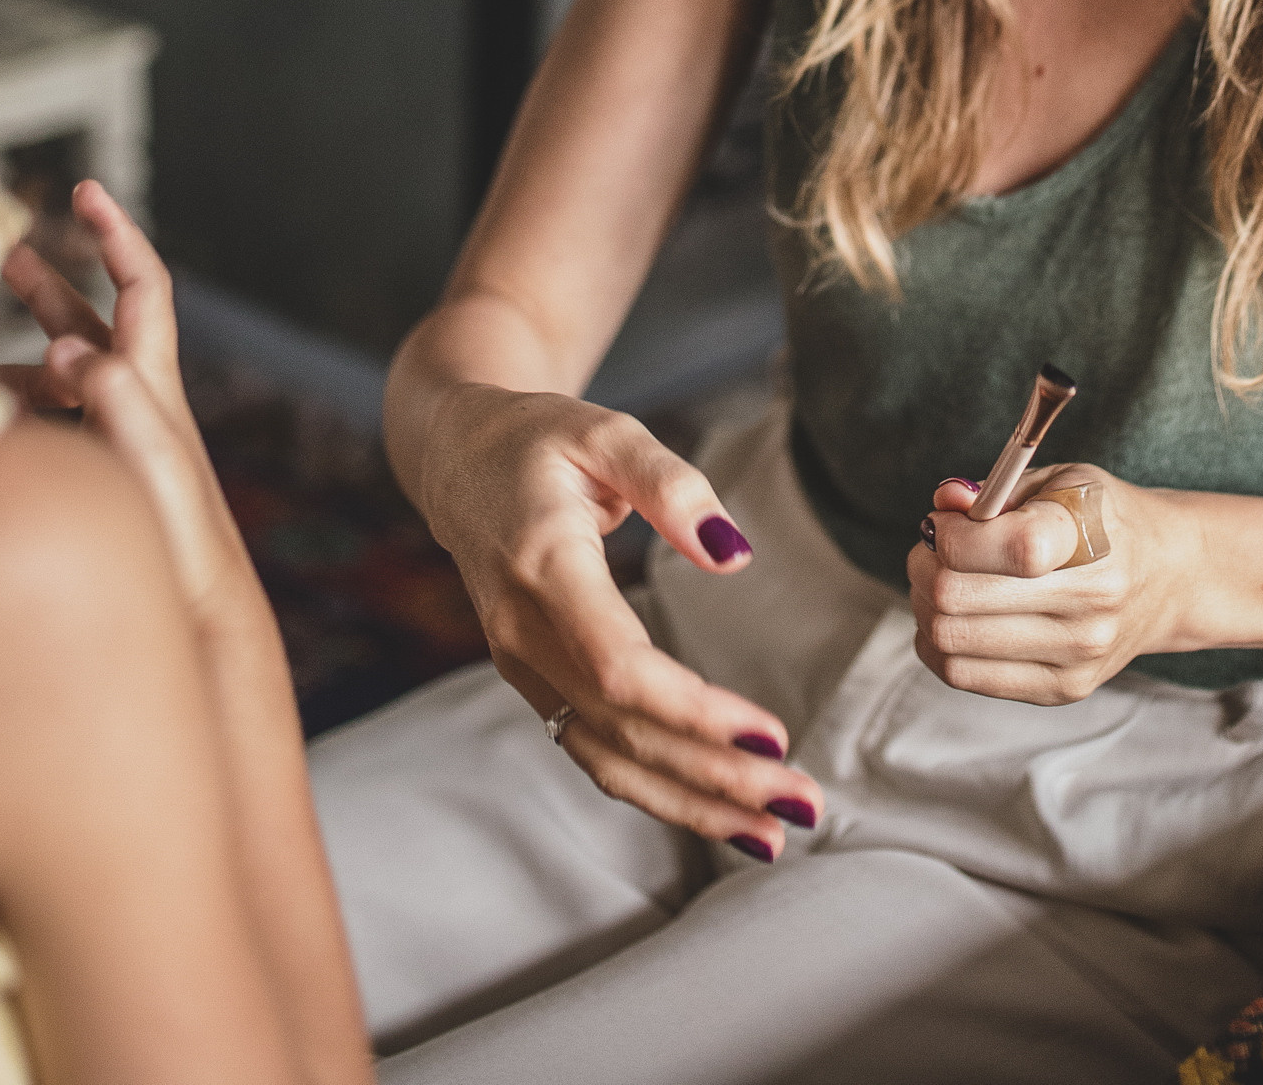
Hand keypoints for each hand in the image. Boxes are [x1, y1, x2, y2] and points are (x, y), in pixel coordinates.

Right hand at [0, 179, 257, 639]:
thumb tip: (68, 344)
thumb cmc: (183, 539)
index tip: (88, 192)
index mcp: (152, 381)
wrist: (203, 611)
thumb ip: (115, 396)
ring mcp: (116, 437)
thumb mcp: (152, 456)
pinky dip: (10, 420)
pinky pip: (47, 431)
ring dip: (13, 358)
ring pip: (57, 379)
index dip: (116, 234)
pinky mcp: (99, 476)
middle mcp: (136, 399)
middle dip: (51, 284)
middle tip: (13, 252)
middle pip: (93, 320)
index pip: (141, 286)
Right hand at [418, 380, 821, 861]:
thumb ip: (671, 485)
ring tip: (775, 831)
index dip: (694, 712)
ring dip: (692, 804)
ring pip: (607, 759)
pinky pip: (596, 751)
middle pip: (623, 729)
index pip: (618, 667)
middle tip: (803, 801)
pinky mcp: (536, 683)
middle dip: (715, 776)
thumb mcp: (607, 432)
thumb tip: (733, 554)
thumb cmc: (539, 441)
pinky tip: (717, 811)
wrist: (459, 461)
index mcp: (542, 567)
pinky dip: (658, 790)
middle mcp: (523, 633)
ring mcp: (523, 667)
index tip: (771, 737)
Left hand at [907, 464, 1182, 701]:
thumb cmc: (1104, 521)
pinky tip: (953, 618)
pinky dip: (938, 646)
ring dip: (926, 606)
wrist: (1167, 577)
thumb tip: (945, 502)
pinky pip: (964, 676)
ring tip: (940, 581)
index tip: (944, 521)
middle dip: (924, 566)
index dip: (953, 533)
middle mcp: (1090, 603)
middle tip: (930, 549)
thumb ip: (997, 491)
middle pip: (959, 596)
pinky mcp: (1063, 689)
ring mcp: (1077, 654)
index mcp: (1091, 539)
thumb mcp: (1061, 481)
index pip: (1010, 546)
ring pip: (951, 641)